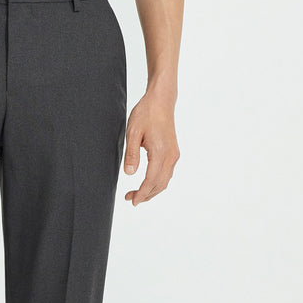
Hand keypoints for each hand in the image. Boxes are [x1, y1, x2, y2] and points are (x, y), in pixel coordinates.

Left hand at [122, 83, 179, 204]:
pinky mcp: (174, 152)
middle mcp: (171, 155)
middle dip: (146, 195)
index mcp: (161, 152)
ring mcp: (174, 154)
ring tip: (137, 193)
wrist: (161, 101)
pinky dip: (157, 182)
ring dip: (152, 190)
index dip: (142, 193)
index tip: (133, 201)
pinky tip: (147, 182)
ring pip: (165, 180)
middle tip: (130, 199)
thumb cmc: (146, 113)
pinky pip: (167, 173)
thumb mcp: (133, 132)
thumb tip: (129, 174)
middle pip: (160, 184)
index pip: (151, 180)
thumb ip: (131, 154)